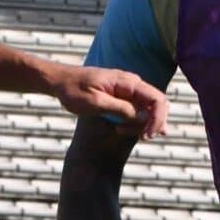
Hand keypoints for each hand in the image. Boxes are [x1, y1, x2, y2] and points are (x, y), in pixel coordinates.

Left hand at [45, 63, 168, 137]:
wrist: (61, 81)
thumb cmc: (74, 90)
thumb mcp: (95, 102)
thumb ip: (120, 108)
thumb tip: (142, 117)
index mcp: (128, 82)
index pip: (157, 99)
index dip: (157, 119)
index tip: (146, 136)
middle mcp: (133, 84)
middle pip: (158, 105)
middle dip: (154, 124)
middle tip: (141, 138)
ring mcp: (129, 90)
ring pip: (149, 109)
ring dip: (142, 124)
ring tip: (120, 131)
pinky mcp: (123, 97)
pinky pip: (138, 110)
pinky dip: (135, 122)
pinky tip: (122, 130)